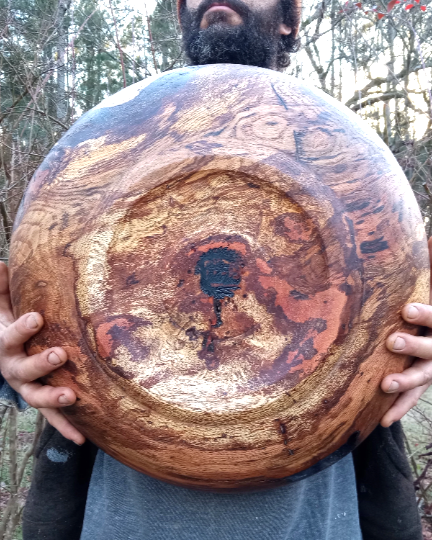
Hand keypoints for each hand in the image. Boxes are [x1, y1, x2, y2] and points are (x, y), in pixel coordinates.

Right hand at [0, 262, 84, 443]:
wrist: (6, 354)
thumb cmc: (9, 325)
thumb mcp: (1, 307)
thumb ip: (0, 288)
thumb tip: (0, 264)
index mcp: (5, 343)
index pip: (11, 335)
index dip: (22, 328)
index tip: (38, 317)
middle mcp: (14, 369)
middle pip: (24, 369)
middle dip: (41, 362)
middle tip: (61, 354)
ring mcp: (28, 387)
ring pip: (38, 396)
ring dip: (54, 398)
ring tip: (73, 396)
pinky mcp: (43, 401)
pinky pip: (53, 417)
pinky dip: (65, 427)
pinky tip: (83, 439)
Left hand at [380, 237, 431, 426]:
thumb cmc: (430, 303)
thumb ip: (431, 266)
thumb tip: (428, 235)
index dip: (426, 314)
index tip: (406, 310)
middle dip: (414, 346)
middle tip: (392, 341)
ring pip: (424, 377)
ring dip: (406, 383)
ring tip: (385, 385)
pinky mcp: (424, 380)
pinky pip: (414, 397)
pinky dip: (400, 407)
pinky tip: (383, 420)